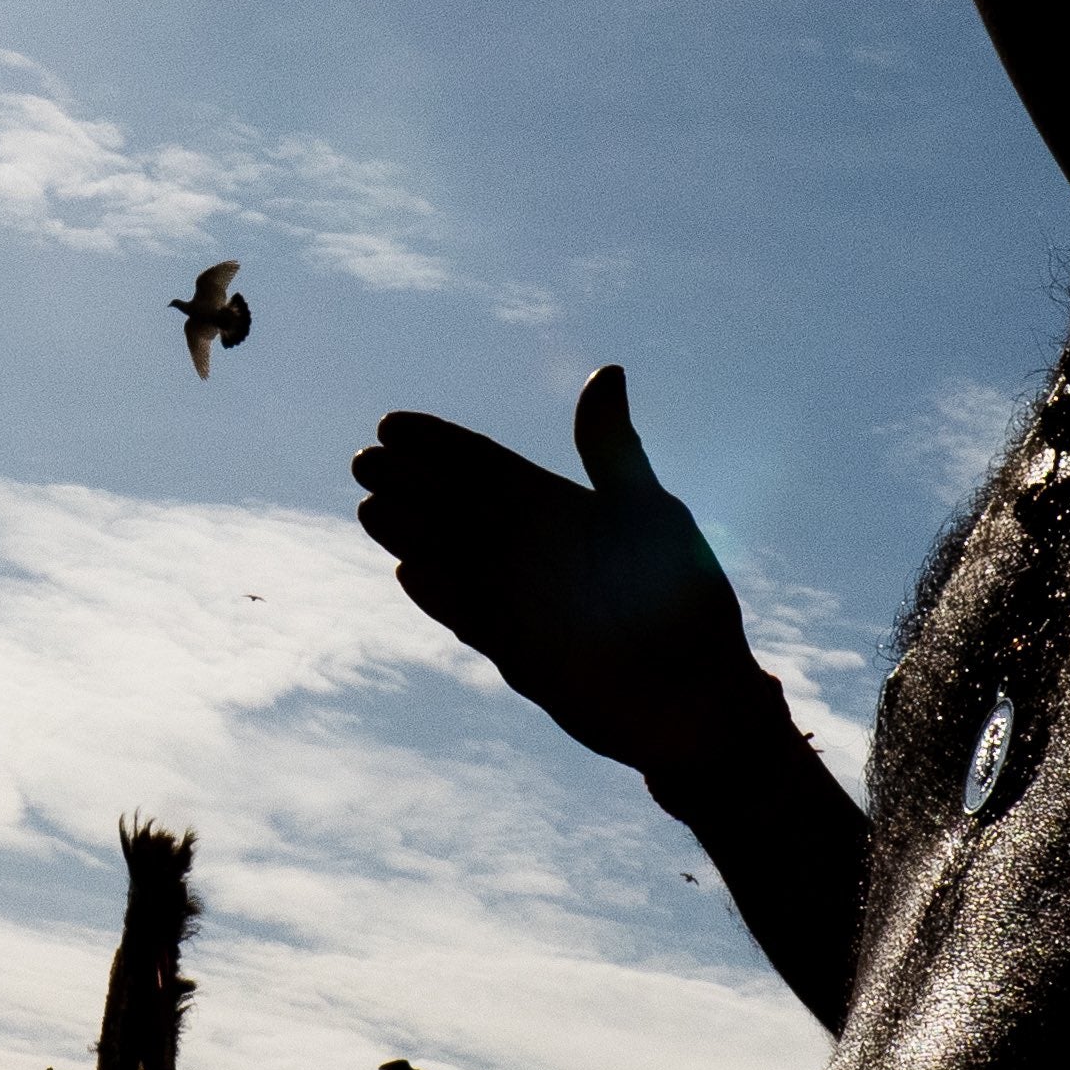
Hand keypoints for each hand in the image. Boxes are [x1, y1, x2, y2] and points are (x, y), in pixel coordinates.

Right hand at [352, 366, 783, 784]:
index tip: (391, 425)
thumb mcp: (648, 512)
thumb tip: (605, 371)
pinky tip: (408, 572)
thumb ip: (611, 450)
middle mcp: (529, 552)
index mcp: (556, 508)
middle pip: (456, 508)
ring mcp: (519, 602)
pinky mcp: (516, 653)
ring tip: (372, 509)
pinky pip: (470, 617)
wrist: (704, 698)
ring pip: (453, 559)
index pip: (484, 465)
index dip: (438, 444)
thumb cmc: (686, 596)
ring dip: (413, 535)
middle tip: (365, 462)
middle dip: (410, 483)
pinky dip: (442, 596)